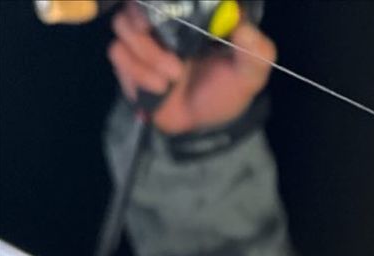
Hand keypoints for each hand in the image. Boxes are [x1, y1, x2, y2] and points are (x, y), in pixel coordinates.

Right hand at [107, 2, 274, 134]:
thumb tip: (244, 29)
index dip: (169, 1)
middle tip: (172, 55)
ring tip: (173, 77)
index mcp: (195, 14)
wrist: (204, 126)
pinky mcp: (128, 58)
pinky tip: (160, 88)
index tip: (174, 12)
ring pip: (124, 26)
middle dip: (148, 27)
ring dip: (148, 55)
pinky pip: (118, 52)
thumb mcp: (250, 74)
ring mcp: (144, 37)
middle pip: (138, 4)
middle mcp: (166, 19)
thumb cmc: (226, 91)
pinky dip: (138, 72)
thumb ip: (255, 52)